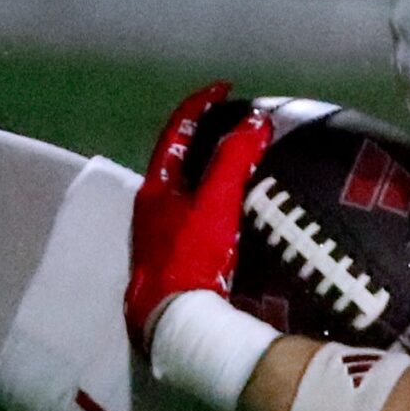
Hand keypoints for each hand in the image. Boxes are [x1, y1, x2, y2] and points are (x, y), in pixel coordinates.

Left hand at [126, 83, 274, 347]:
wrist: (171, 321)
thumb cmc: (190, 257)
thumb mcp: (215, 203)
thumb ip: (233, 160)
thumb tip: (256, 119)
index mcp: (157, 188)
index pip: (177, 132)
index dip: (200, 105)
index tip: (225, 89)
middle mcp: (152, 208)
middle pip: (178, 161)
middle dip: (206, 140)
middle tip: (237, 128)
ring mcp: (160, 235)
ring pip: (186, 191)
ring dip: (210, 173)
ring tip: (242, 166)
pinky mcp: (173, 259)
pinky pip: (195, 217)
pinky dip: (214, 203)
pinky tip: (235, 215)